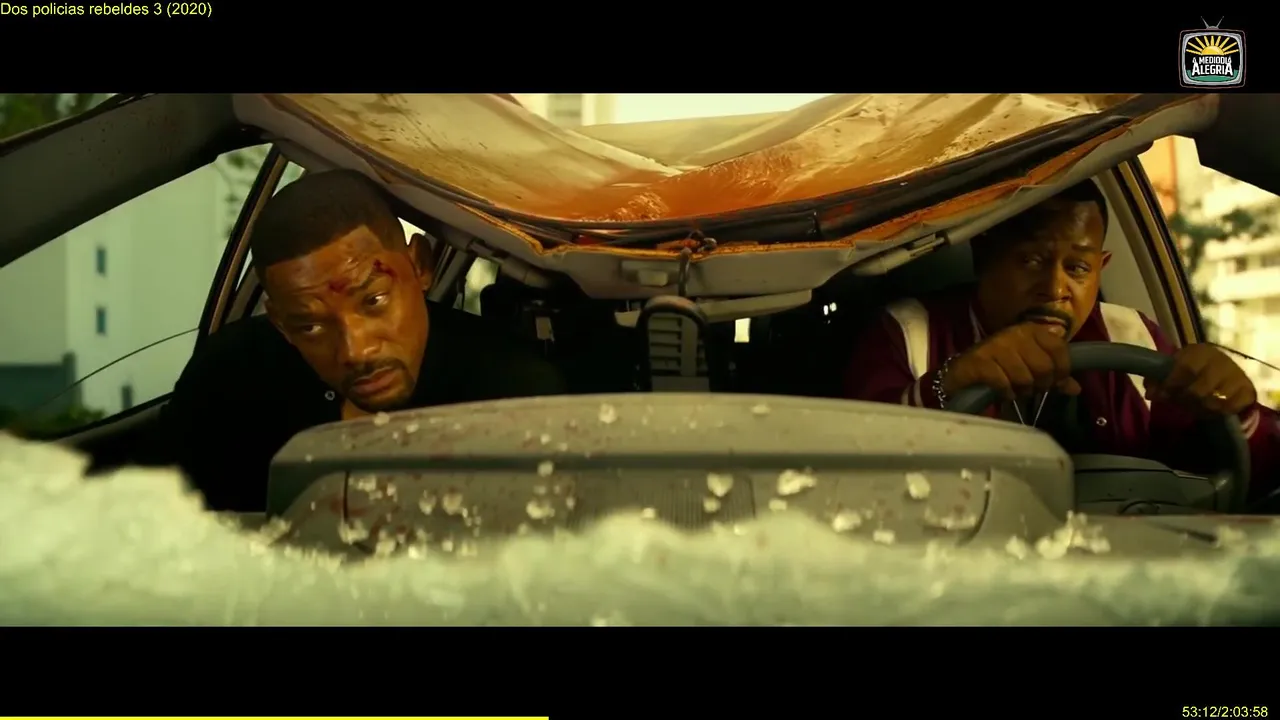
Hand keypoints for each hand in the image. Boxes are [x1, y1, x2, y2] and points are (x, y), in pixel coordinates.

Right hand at [942, 323, 1081, 400]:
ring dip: (1022, 391)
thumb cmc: (1001, 367)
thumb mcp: (1030, 366)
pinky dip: (1006, 393)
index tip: (1055, 382)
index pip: (1059, 349)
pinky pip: (1004, 384)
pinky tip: (1003, 392)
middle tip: (1032, 389)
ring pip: (1025, 378)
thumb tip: (1076, 388)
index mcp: (1031, 330)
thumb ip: (1054, 375)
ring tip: (1015, 390)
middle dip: (1041, 385)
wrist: (962, 372)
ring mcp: (996, 346)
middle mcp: (1015, 333)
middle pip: (1044, 367)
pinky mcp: (981, 361)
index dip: (1062, 370)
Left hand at [1144, 343, 1255, 415]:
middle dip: (1182, 400)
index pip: (1184, 368)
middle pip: (1197, 390)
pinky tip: (1208, 409)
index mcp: (1200, 351)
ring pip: (1212, 402)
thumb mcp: (1174, 370)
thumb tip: (1150, 393)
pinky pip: (1228, 409)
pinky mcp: (1247, 391)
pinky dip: (1215, 413)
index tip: (1157, 396)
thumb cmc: (1193, 372)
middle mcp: (1221, 361)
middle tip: (1177, 402)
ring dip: (1198, 408)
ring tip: (1192, 406)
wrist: (1225, 375)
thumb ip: (1158, 379)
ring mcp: (1236, 376)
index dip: (1169, 384)